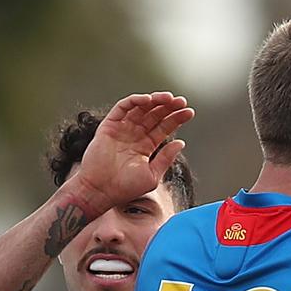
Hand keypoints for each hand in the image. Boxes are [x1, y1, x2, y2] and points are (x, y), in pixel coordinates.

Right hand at [70, 91, 194, 214]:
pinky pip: (122, 108)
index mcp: (146, 146)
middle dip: (168, 106)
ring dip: (155, 100)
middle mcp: (134, 135)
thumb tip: (181, 143)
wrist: (101, 191)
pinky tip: (147, 100)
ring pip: (140, 108)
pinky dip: (134, 101)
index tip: (189, 112)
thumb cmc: (125, 188)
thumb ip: (166, 158)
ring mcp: (122, 130)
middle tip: (181, 101)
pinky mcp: (109, 126)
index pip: (164, 127)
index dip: (176, 118)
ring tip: (168, 98)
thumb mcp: (152, 174)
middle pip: (154, 115)